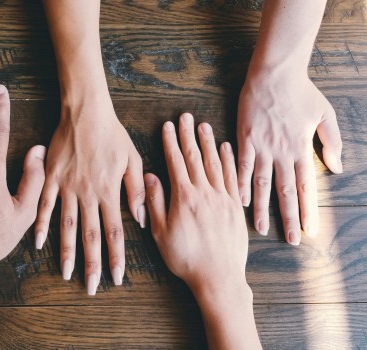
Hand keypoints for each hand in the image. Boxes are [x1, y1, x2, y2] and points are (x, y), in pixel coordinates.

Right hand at [34, 96, 144, 294]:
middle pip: (90, 235)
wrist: (85, 112)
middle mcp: (88, 194)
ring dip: (66, 251)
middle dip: (92, 264)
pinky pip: (44, 205)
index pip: (115, 231)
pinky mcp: (51, 178)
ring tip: (66, 273)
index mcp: (109, 191)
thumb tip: (141, 219)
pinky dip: (40, 225)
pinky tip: (38, 243)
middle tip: (91, 287)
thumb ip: (136, 190)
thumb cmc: (112, 134)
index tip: (117, 277)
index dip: (116, 256)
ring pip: (67, 226)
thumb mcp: (132, 159)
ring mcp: (67, 187)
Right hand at [144, 113, 246, 293]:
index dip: (170, 142)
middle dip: (188, 135)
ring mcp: (223, 198)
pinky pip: (233, 177)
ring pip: (215, 163)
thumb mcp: (160, 232)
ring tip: (203, 125)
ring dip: (208, 143)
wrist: (218, 277)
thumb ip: (155, 202)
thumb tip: (150, 176)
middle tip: (186, 116)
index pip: (176, 162)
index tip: (168, 126)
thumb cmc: (185, 258)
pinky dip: (229, 160)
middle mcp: (205, 192)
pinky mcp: (235, 207)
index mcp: (184, 197)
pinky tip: (226, 148)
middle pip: (195, 157)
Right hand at [237, 71, 342, 244]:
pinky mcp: (245, 139)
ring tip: (261, 229)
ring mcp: (262, 147)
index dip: (308, 210)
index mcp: (302, 148)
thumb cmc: (301, 92)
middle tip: (290, 240)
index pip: (306, 186)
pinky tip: (239, 201)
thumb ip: (331, 143)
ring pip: (263, 184)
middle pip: (285, 191)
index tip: (310, 230)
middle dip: (289, 218)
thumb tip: (337, 168)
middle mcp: (282, 152)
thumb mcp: (325, 115)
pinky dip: (241, 184)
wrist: (274, 74)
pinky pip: (242, 166)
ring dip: (262, 208)